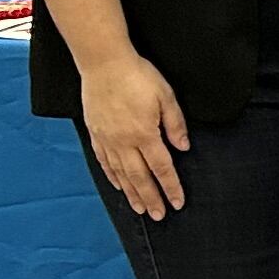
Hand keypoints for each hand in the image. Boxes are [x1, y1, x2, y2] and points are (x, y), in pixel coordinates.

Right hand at [80, 49, 190, 218]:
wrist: (103, 63)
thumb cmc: (137, 75)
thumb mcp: (166, 96)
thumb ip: (175, 124)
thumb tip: (183, 147)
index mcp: (145, 134)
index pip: (162, 168)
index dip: (171, 187)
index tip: (178, 202)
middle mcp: (124, 142)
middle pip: (140, 177)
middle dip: (151, 198)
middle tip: (159, 216)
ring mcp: (107, 139)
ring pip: (121, 174)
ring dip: (132, 194)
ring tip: (140, 209)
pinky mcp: (95, 133)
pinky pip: (104, 161)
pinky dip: (112, 176)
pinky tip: (118, 186)